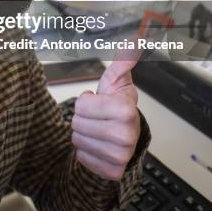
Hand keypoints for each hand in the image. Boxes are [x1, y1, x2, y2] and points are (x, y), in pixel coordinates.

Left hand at [71, 55, 140, 180]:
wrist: (125, 136)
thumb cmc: (116, 105)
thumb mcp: (116, 80)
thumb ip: (122, 60)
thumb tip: (134, 39)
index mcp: (126, 110)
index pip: (81, 105)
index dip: (86, 102)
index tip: (99, 102)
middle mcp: (125, 136)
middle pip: (77, 124)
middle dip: (83, 119)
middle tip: (97, 118)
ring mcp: (120, 156)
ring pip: (77, 141)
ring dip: (84, 135)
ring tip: (97, 130)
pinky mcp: (111, 171)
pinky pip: (81, 158)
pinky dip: (85, 152)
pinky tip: (98, 145)